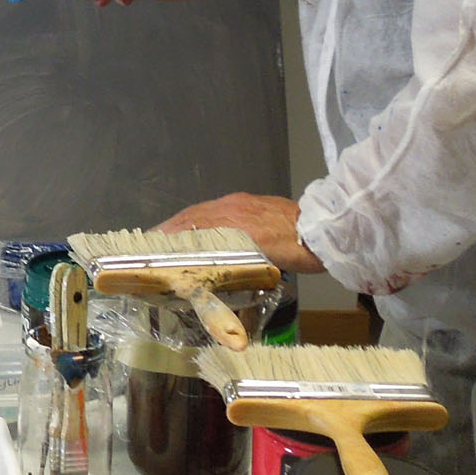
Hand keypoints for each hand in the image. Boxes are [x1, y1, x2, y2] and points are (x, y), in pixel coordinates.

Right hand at [161, 192, 323, 273]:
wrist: (325, 230)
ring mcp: (241, 202)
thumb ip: (235, 264)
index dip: (169, 233)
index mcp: (232, 218)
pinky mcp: (250, 201)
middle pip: (193, 215)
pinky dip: (201, 218)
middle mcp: (232, 206)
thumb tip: (208, 273)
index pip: (191, 223)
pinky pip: (217, 208)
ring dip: (184, 223)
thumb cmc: (295, 251)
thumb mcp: (263, 262)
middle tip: (153, 242)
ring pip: (204, 211)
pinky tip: (200, 228)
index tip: (151, 243)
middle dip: (171, 228)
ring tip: (169, 236)